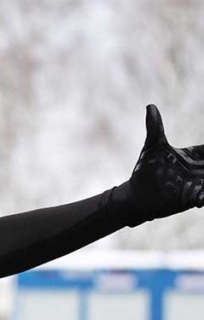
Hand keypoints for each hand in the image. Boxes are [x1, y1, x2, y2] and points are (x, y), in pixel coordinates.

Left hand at [129, 105, 203, 221]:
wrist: (136, 195)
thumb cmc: (145, 170)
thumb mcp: (152, 148)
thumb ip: (155, 128)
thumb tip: (150, 106)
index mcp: (193, 156)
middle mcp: (199, 171)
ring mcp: (196, 185)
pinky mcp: (190, 199)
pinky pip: (203, 197)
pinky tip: (201, 199)